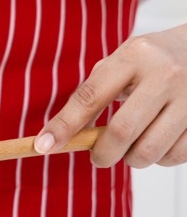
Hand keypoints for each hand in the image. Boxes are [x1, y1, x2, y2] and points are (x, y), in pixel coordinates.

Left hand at [36, 25, 186, 167]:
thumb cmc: (152, 60)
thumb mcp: (123, 61)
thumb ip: (96, 91)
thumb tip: (68, 132)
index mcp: (133, 57)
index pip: (90, 96)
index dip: (64, 125)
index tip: (43, 145)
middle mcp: (163, 76)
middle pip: (121, 131)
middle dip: (102, 154)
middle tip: (97, 157)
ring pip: (149, 150)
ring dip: (131, 159)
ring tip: (129, 149)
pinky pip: (176, 156)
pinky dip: (159, 159)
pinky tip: (156, 144)